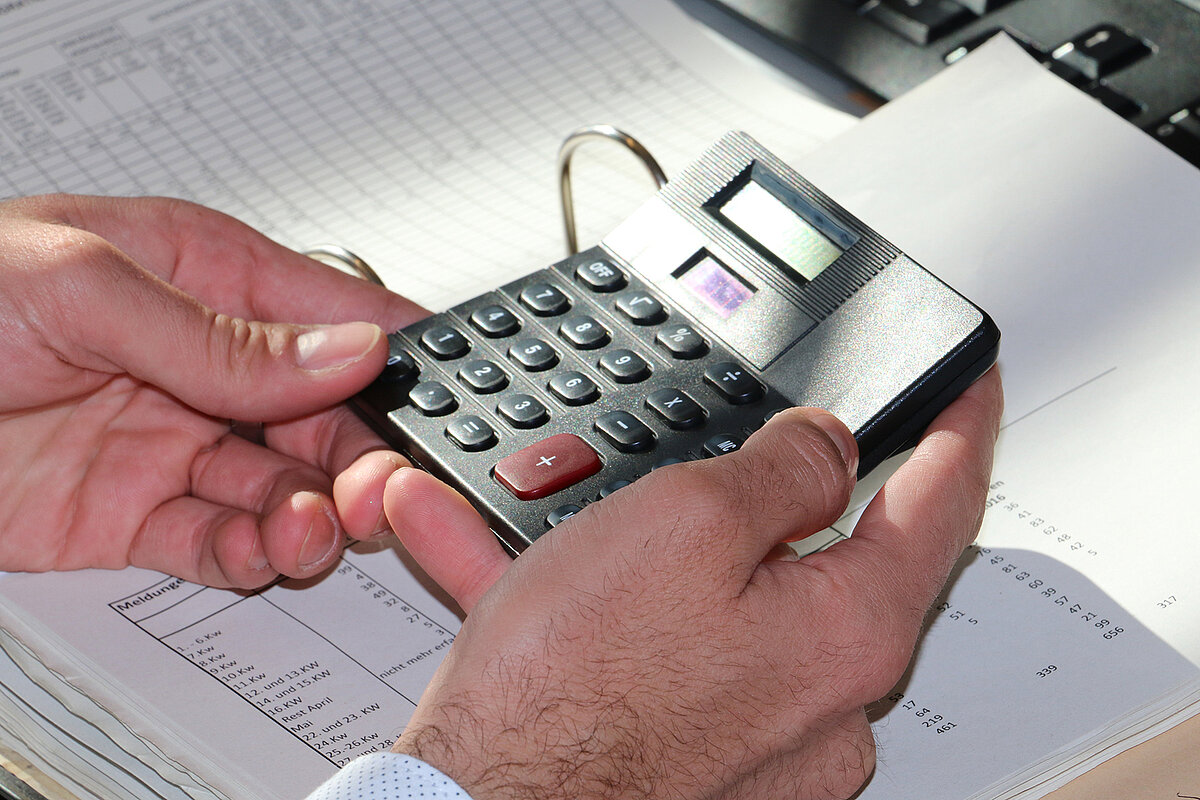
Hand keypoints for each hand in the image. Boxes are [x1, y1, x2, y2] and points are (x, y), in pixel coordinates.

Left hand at [0, 194, 427, 587]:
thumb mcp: (85, 289)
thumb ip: (225, 334)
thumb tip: (348, 348)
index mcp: (208, 278)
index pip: (335, 318)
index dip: (395, 362)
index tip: (438, 408)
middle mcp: (206, 366)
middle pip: (324, 418)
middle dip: (363, 457)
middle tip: (379, 492)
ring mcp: (175, 443)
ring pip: (284, 487)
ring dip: (314, 513)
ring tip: (312, 528)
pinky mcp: (136, 516)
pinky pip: (220, 542)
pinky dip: (252, 555)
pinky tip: (261, 551)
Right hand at [384, 369, 1001, 799]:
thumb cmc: (571, 690)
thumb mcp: (686, 520)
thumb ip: (784, 467)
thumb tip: (829, 445)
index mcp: (847, 630)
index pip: (942, 501)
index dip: (959, 424)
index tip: (968, 384)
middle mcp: (821, 696)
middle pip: (829, 552)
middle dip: (760, 490)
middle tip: (714, 457)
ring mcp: (761, 732)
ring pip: (724, 594)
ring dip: (646, 546)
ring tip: (563, 521)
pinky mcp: (696, 748)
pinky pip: (664, 646)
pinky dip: (603, 603)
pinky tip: (518, 575)